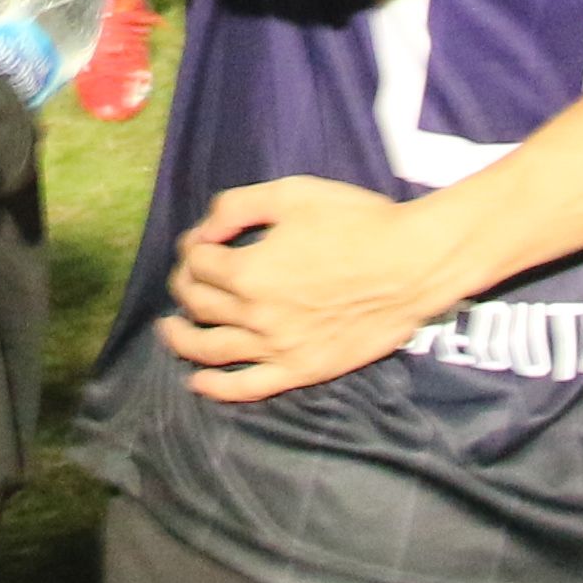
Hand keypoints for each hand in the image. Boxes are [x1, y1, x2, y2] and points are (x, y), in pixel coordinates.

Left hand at [159, 178, 458, 399]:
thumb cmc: (357, 222)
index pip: (198, 263)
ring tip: (169, 330)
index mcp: (249, 271)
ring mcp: (279, 348)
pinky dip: (217, 388)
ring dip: (182, 339)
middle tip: (187, 277)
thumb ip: (237, 206)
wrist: (413, 264)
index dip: (191, 248)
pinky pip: (249, 387)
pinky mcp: (303, 370)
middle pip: (200, 304)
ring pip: (212, 349)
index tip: (199, 241)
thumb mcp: (292, 194)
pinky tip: (198, 383)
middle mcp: (257, 315)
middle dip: (184, 286)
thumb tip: (204, 229)